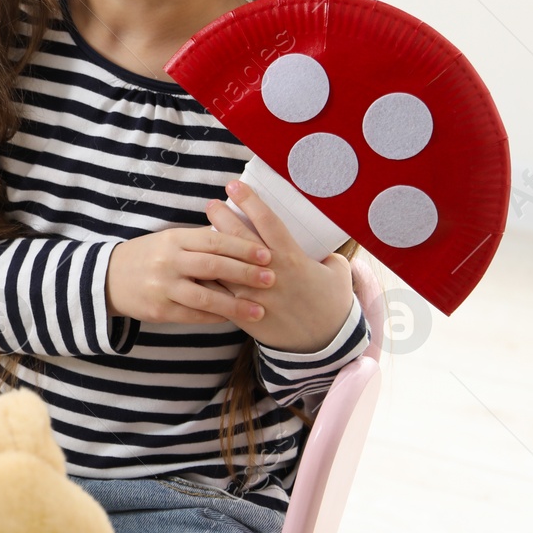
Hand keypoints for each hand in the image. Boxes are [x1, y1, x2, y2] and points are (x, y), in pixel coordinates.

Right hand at [105, 221, 274, 325]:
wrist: (107, 278)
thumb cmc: (148, 256)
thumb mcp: (169, 240)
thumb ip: (199, 240)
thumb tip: (239, 237)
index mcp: (173, 239)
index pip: (214, 240)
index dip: (243, 247)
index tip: (267, 254)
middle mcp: (168, 261)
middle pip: (213, 266)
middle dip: (246, 273)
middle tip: (271, 278)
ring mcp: (163, 287)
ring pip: (206, 296)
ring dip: (236, 304)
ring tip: (260, 309)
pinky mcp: (159, 310)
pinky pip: (194, 315)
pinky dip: (216, 316)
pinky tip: (233, 318)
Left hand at [203, 180, 354, 352]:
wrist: (324, 346)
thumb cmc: (332, 306)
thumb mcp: (338, 276)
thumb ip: (328, 256)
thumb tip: (323, 245)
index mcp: (292, 259)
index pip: (267, 222)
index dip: (250, 202)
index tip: (235, 186)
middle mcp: (269, 274)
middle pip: (239, 239)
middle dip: (223, 218)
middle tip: (211, 203)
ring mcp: (254, 295)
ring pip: (225, 265)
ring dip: (210, 247)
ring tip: (199, 231)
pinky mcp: (244, 314)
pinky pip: (219, 295)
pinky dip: (207, 281)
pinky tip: (194, 269)